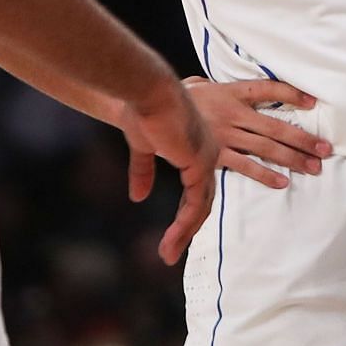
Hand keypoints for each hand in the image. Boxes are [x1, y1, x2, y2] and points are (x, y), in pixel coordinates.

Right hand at [119, 78, 218, 264]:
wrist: (148, 91)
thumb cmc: (145, 110)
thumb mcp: (142, 147)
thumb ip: (143, 171)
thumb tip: (137, 197)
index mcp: (197, 150)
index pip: (197, 190)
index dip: (186, 214)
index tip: (174, 236)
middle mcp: (207, 156)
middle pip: (202, 202)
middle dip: (187, 229)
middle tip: (171, 252)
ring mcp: (206, 161)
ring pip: (199, 207)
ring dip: (183, 233)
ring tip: (167, 254)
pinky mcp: (199, 165)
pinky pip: (195, 204)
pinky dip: (184, 225)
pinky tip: (172, 240)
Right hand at [185, 77, 332, 188]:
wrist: (152, 102)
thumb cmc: (174, 95)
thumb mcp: (196, 84)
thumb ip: (207, 85)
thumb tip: (204, 82)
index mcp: (232, 92)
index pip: (268, 89)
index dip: (292, 93)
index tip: (313, 101)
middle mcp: (234, 113)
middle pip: (276, 126)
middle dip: (303, 138)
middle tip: (326, 149)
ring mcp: (226, 134)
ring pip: (266, 146)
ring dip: (292, 157)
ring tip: (314, 166)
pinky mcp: (215, 153)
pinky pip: (244, 164)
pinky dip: (264, 174)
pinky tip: (282, 182)